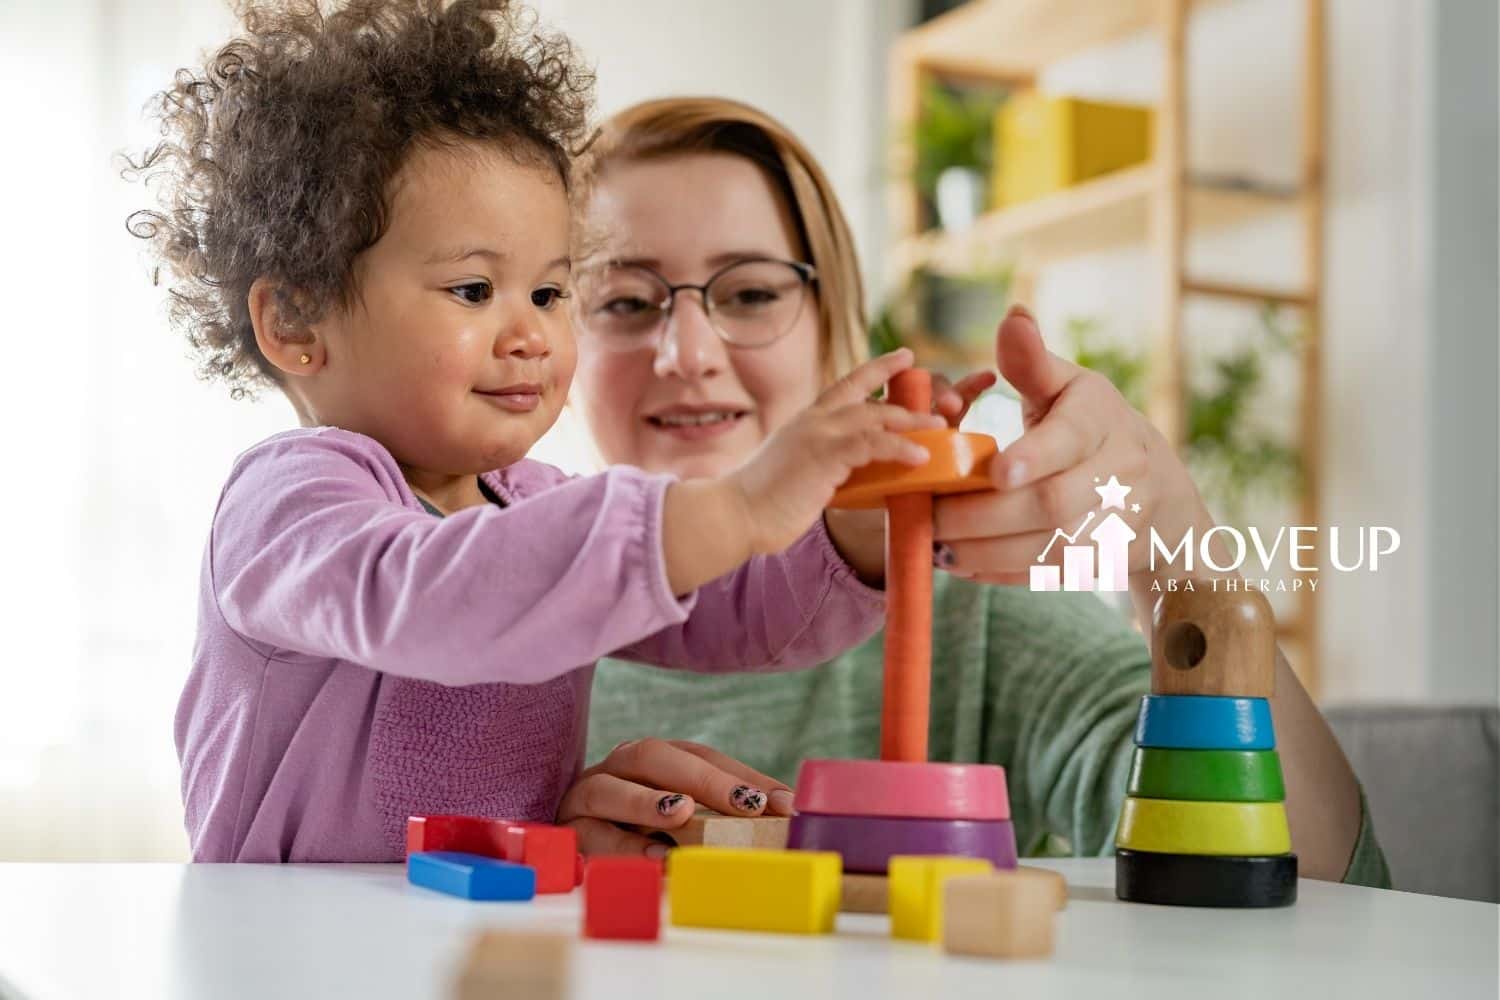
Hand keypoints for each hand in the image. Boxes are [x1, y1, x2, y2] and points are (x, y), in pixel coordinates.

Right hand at [557, 738, 791, 856]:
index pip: (698, 755)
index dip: (740, 776)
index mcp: (651, 758)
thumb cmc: (638, 831)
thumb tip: (787, 812)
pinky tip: (656, 856)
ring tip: (683, 814)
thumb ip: (724, 812)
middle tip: (745, 805)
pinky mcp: (567, 829)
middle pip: (653, 756)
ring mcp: (586, 796)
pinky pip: (590, 834)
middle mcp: (617, 767)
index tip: (782, 805)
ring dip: (648, 801)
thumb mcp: (684, 819)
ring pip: (610, 787)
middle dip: (703, 779)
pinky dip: (624, 845)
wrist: (563, 845)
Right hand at [726, 348, 945, 557]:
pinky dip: (900, 448)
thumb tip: (852, 478)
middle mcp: (812, 421)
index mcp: (804, 422)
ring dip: (911, 421)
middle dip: (901, 389)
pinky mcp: (824, 454)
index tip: (902, 357)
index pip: (844, 387)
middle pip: (864, 393)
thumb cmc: (760, 504)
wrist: (733, 514)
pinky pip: (873, 444)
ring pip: (874, 416)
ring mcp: (817, 434)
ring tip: (938, 427)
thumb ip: (823, 466)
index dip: (875, 370)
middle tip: (934, 394)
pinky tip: (920, 457)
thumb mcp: (796, 474)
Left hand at [933, 305, 1207, 584]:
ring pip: (1049, 548)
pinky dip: (999, 573)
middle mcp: (1119, 471)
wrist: (1157, 494)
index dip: (1035, 455)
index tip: (995, 470)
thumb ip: (1033, 363)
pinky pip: (1047, 575)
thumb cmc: (1090, 427)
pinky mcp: (1104, 562)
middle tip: (932, 515)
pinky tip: (960, 563)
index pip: (1072, 438)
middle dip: (986, 514)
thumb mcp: (1069, 387)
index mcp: (1101, 418)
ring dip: (986, 551)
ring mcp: (1117, 522)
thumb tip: (1013, 317)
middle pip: (1053, 504)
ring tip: (935, 543)